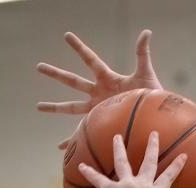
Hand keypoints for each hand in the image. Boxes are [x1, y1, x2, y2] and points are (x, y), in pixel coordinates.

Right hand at [37, 30, 163, 148]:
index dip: (79, 48)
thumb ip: (142, 53)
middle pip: (73, 81)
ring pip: (72, 108)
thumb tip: (146, 32)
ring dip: (55, 107)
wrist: (156, 117)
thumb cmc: (153, 94)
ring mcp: (98, 109)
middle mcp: (99, 93)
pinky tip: (61, 148)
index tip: (67, 36)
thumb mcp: (145, 73)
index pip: (91, 60)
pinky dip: (71, 141)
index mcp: (108, 79)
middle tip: (39, 66)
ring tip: (38, 106)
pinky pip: (82, 133)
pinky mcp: (101, 124)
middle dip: (56, 74)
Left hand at [78, 131, 186, 187]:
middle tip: (154, 134)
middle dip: (153, 147)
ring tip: (117, 137)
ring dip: (119, 148)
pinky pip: (97, 178)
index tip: (183, 155)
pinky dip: (89, 172)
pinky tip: (81, 166)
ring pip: (123, 162)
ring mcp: (126, 186)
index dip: (176, 166)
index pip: (168, 178)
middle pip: (149, 163)